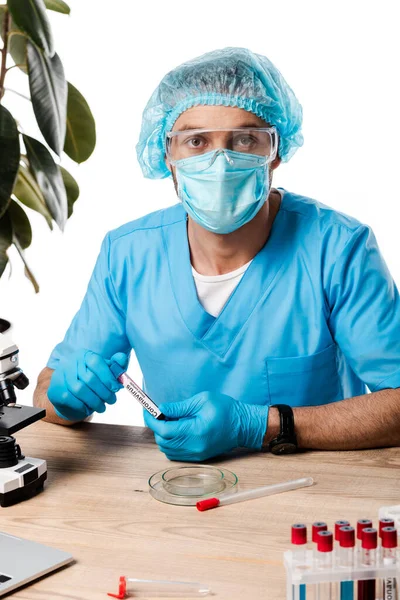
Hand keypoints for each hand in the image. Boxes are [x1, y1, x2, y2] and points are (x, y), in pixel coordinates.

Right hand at [48, 350, 128, 420]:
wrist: (69, 394)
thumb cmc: (92, 382)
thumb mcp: (105, 372)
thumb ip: (115, 365)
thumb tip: (121, 358)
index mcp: (84, 355)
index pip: (96, 362)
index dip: (108, 376)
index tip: (116, 388)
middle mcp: (70, 362)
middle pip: (89, 378)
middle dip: (104, 392)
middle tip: (112, 400)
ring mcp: (60, 376)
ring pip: (80, 390)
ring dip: (94, 401)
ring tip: (102, 407)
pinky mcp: (55, 390)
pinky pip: (70, 399)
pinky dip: (82, 406)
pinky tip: (88, 409)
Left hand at [144, 391, 268, 461]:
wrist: (243, 425)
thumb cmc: (225, 409)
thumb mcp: (203, 400)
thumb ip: (180, 407)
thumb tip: (161, 409)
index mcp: (196, 431)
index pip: (164, 430)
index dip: (152, 420)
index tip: (147, 410)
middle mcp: (194, 446)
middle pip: (163, 441)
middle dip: (156, 426)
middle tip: (158, 413)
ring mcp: (196, 454)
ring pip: (167, 449)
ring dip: (162, 435)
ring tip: (169, 420)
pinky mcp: (198, 457)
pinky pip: (175, 453)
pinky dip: (170, 442)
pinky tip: (176, 430)